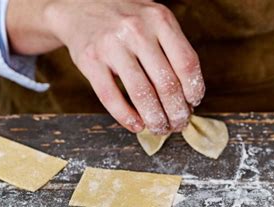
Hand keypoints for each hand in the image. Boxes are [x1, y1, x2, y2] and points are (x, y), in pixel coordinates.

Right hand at [7, 0, 204, 133]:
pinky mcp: (90, 61)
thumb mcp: (155, 21)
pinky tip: (136, 125)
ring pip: (141, 94)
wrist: (79, 6)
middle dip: (176, 112)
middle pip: (167, 83)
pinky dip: (126, 117)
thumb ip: (172, 50)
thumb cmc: (126, 19)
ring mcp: (112, 45)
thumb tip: (187, 98)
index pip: (187, 63)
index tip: (193, 104)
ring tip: (160, 128)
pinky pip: (111, 97)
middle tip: (178, 124)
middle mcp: (137, 30)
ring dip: (155, 119)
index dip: (194, 90)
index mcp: (160, 19)